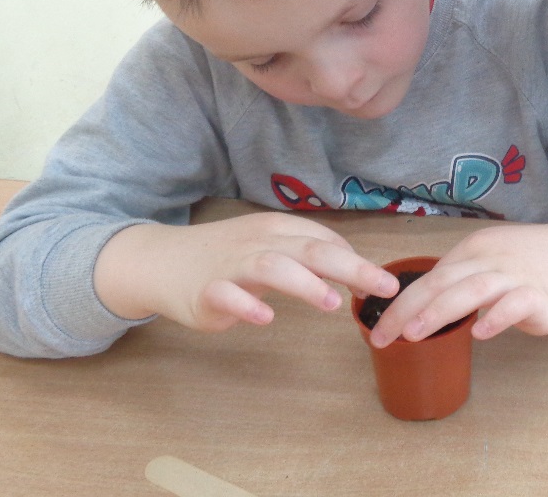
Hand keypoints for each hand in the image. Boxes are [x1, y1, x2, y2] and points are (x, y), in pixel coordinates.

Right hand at [93, 213, 397, 331]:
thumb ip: (307, 253)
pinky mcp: (206, 291)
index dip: (357, 260)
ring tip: (331, 303)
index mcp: (277, 229)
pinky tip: (265, 319)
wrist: (163, 260)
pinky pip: (226, 296)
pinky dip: (247, 306)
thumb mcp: (269, 244)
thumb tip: (354, 267)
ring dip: (304, 284)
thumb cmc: (227, 255)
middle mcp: (259, 242)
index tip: (385, 284)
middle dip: (351, 267)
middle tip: (384, 286)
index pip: (325, 240)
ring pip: (272, 266)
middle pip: (309, 249)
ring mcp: (231, 266)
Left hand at [368, 207, 547, 347]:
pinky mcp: (542, 295)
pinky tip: (481, 334)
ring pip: (472, 290)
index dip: (401, 301)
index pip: (430, 276)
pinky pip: (516, 304)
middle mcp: (491, 259)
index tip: (379, 324)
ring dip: (439, 312)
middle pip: (441, 282)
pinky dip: (497, 317)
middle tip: (381, 336)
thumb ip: (466, 277)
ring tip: (413, 334)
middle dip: (406, 310)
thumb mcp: (495, 257)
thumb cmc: (537, 259)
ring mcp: (517, 276)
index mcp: (474, 249)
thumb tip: (430, 305)